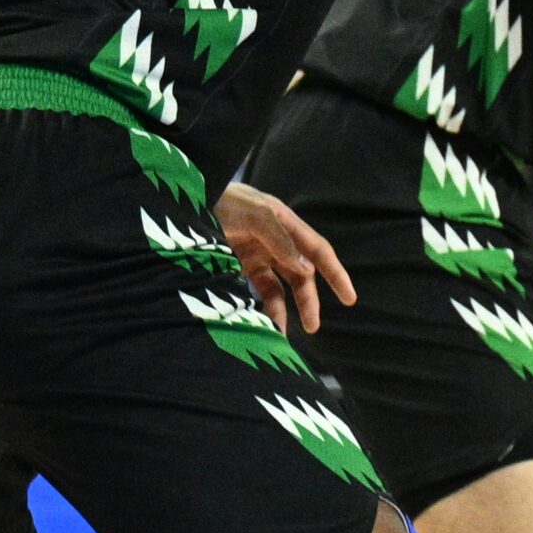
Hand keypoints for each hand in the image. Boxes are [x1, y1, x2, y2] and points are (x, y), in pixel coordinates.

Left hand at [215, 183, 355, 333]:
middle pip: (301, 273)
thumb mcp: (253, 214)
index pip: (318, 251)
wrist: (183, 200)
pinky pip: (256, 289)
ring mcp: (257, 253)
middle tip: (313, 327)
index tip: (349, 299)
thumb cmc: (219, 199)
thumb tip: (306, 270)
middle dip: (308, 300)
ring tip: (283, 333)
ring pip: (279, 286)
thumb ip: (280, 240)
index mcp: (285, 222)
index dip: (336, 274)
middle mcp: (275, 239)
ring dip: (284, 308)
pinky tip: (264, 322)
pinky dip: (262, 305)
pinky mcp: (238, 265)